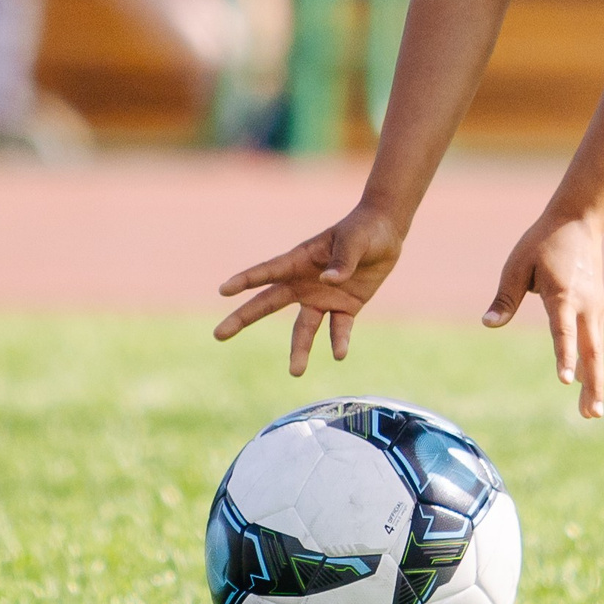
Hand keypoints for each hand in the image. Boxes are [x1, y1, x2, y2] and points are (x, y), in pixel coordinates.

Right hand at [214, 204, 404, 375]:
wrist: (386, 235)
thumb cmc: (363, 231)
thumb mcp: (355, 241)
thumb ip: (343, 261)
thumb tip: (328, 281)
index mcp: (299, 260)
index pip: (267, 272)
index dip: (245, 280)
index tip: (223, 290)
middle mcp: (304, 283)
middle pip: (267, 304)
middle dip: (242, 319)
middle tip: (218, 335)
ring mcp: (322, 298)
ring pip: (304, 328)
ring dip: (300, 349)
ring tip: (295, 373)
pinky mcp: (345, 308)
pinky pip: (339, 328)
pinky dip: (339, 341)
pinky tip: (340, 354)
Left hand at [485, 212, 603, 418]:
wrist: (579, 220)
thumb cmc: (543, 242)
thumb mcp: (517, 265)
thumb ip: (505, 297)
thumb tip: (489, 324)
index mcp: (564, 294)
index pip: (563, 331)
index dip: (564, 356)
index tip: (566, 381)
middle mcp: (586, 305)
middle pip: (591, 351)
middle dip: (592, 384)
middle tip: (591, 415)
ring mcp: (596, 308)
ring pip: (596, 350)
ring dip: (595, 380)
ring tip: (591, 412)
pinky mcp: (597, 309)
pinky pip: (595, 342)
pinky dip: (594, 364)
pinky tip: (590, 384)